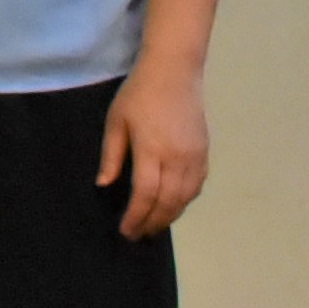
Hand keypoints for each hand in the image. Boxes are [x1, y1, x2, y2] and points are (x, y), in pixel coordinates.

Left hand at [99, 64, 209, 237]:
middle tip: (139, 235)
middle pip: (169, 201)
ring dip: (171, 215)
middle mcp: (178, 157)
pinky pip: (198, 184)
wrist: (174, 73)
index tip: (126, 230)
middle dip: (154, 222)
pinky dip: (186, 200)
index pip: (146, 194)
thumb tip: (104, 185)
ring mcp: (195, 155)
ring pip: (187, 196)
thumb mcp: (115, 122)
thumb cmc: (138, 94)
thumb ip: (111, 156)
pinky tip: (174, 205)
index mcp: (152, 150)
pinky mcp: (205, 151)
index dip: (136, 216)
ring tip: (154, 225)